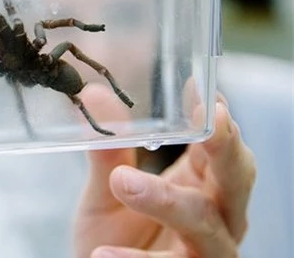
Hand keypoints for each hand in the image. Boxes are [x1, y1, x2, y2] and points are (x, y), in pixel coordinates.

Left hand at [73, 84, 255, 257]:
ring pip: (204, 222)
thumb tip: (94, 96)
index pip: (221, 144)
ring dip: (167, 200)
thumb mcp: (108, 189)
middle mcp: (218, 214)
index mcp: (203, 181)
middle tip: (207, 126)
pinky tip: (103, 252)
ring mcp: (207, 250)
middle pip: (236, 178)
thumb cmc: (117, 233)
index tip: (201, 90)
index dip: (217, 119)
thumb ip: (107, 148)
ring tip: (123, 181)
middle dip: (225, 149)